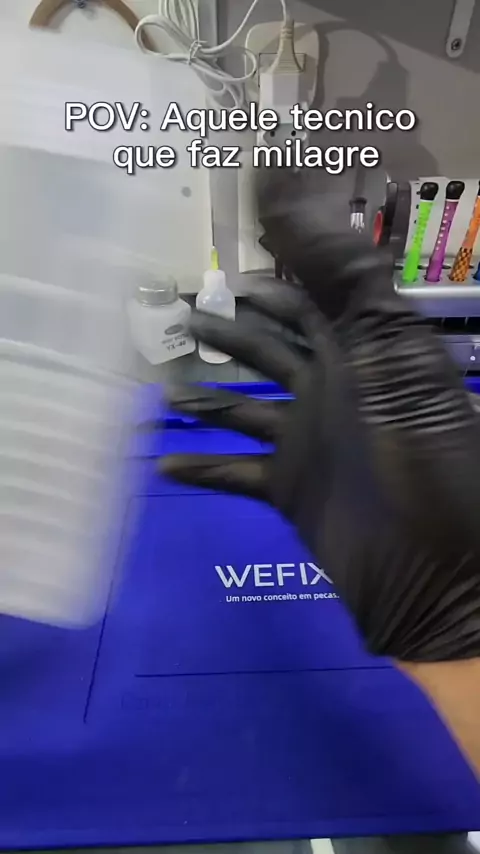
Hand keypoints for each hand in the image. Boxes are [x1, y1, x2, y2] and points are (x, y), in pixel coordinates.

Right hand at [160, 273, 479, 662]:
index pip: (302, 304)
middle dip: (223, 334)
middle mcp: (328, 388)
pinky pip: (236, 473)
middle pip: (264, 351)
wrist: (434, 559)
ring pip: (241, 410)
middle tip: (170, 320)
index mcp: (355, 350)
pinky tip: (162, 462)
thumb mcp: (385, 343)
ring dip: (202, 399)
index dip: (262, 288)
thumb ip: (338, 273)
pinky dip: (201, 468)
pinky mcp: (291, 489)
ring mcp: (307, 440)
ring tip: (156, 388)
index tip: (215, 278)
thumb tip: (284, 190)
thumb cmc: (414, 443)